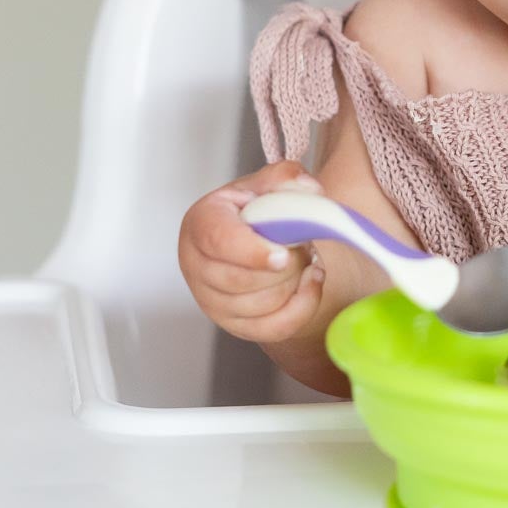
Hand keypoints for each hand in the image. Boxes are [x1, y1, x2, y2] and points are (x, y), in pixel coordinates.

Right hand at [179, 161, 329, 343]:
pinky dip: (302, 307)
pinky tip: (311, 282)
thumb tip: (309, 190)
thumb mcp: (267, 185)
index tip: (282, 255)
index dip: (252, 251)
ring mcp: (211, 301)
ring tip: (303, 259)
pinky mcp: (234, 325)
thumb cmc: (255, 213)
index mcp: (200, 224)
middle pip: (241, 281)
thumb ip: (287, 178)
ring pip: (260, 305)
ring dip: (295, 282)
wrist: (256, 242)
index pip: (219, 242)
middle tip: (302, 244)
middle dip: (285, 265)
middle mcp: (196, 266)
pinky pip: (273, 329)